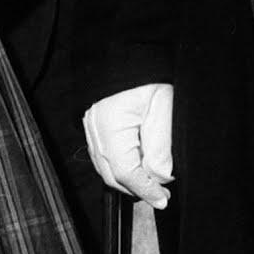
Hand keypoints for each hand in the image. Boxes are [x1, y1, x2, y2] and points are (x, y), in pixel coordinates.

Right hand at [84, 83, 173, 208]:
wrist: (128, 54)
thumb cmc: (146, 76)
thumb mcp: (163, 109)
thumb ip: (161, 146)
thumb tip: (161, 177)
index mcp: (110, 127)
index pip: (126, 173)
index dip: (145, 190)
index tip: (162, 200)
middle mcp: (95, 132)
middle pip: (112, 176)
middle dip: (137, 189)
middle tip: (160, 194)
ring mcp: (91, 129)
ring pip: (106, 168)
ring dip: (128, 179)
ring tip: (151, 179)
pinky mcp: (93, 126)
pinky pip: (104, 156)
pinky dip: (120, 165)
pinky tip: (138, 163)